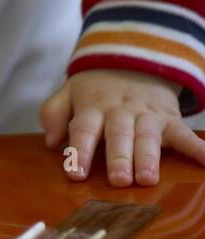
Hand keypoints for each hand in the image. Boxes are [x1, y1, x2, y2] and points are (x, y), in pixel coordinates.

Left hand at [39, 69, 204, 186]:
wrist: (134, 59)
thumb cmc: (98, 88)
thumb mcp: (70, 91)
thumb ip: (55, 113)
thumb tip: (49, 141)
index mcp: (93, 107)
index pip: (84, 129)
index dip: (79, 151)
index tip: (75, 174)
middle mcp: (120, 112)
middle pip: (119, 134)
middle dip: (119, 157)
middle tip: (119, 180)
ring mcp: (146, 115)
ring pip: (147, 136)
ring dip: (148, 156)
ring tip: (147, 178)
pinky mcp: (170, 119)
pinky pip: (185, 134)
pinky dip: (197, 149)